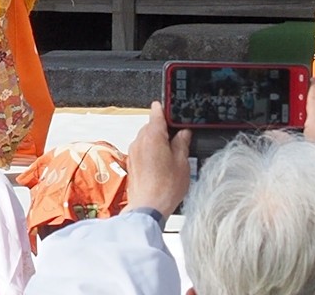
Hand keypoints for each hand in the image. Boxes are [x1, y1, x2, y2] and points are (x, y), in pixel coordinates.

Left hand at [126, 101, 192, 215]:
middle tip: (178, 140)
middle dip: (164, 130)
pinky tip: (161, 165)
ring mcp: (133, 151)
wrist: (148, 206)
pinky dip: (150, 152)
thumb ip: (182, 143)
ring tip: (171, 157)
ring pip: (146, 138)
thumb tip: (183, 133)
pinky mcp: (131, 162)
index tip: (170, 108)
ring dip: (157, 142)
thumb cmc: (165, 187)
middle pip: (151, 126)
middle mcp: (139, 141)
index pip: (156, 112)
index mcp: (153, 136)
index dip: (164, 109)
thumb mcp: (182, 162)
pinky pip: (141, 150)